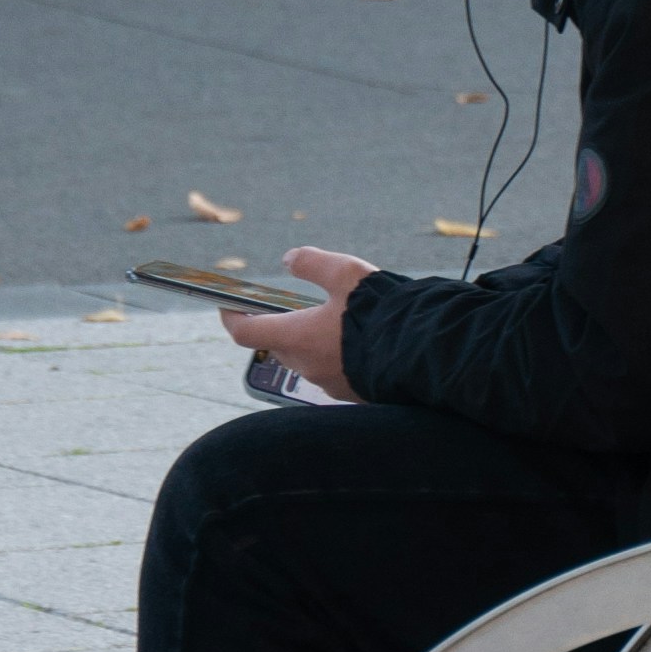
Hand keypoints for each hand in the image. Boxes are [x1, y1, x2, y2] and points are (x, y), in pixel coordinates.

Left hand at [226, 245, 373, 401]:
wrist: (423, 351)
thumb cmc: (381, 312)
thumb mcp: (346, 273)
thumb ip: (312, 263)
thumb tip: (290, 259)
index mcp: (297, 337)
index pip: (245, 332)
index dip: (231, 317)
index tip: (227, 306)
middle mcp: (306, 365)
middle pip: (278, 345)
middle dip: (279, 326)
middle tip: (289, 307)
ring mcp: (328, 383)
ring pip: (305, 360)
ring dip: (309, 342)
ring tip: (330, 321)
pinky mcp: (351, 393)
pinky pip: (331, 372)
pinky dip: (333, 356)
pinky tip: (355, 341)